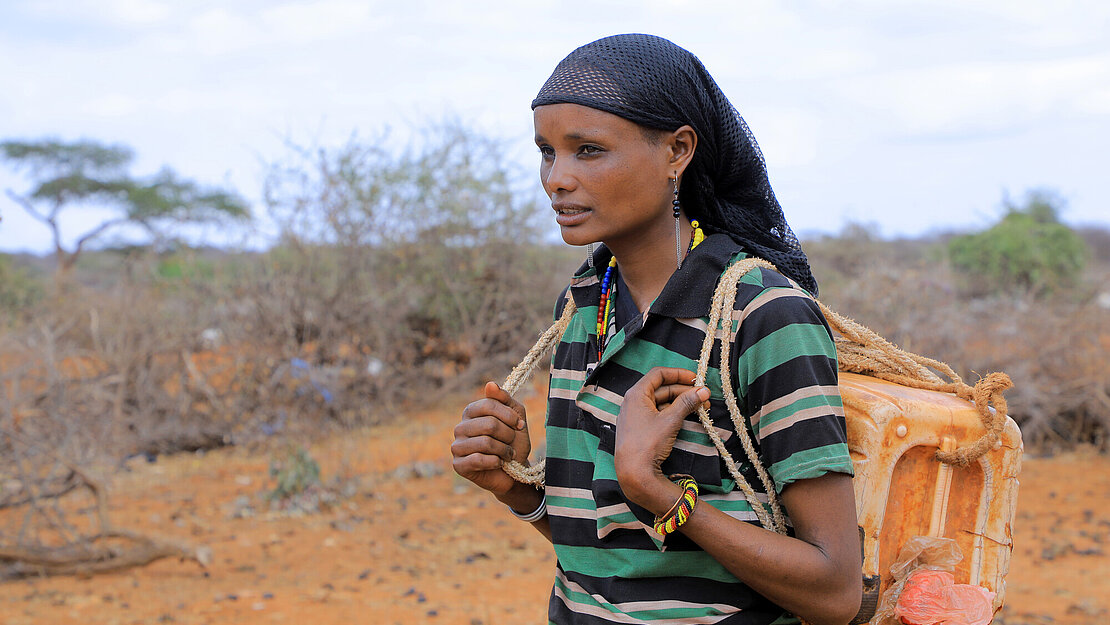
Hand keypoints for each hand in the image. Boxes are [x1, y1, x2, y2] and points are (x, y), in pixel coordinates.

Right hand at [451, 381, 531, 495]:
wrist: (514, 472)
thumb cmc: (513, 443)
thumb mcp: (515, 417)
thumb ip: (505, 399)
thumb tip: (490, 384)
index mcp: (471, 412)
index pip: (488, 405)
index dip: (508, 416)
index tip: (520, 425)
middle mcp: (460, 427)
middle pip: (489, 424)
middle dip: (508, 435)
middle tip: (512, 443)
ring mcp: (457, 446)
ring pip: (485, 443)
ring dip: (504, 450)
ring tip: (507, 455)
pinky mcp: (458, 465)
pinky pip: (478, 459)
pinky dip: (495, 462)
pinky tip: (498, 463)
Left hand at [614, 367, 709, 511]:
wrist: (634, 472)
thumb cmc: (648, 443)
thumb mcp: (670, 420)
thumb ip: (687, 402)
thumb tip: (703, 390)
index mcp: (636, 394)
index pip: (658, 374)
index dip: (678, 374)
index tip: (695, 378)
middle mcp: (633, 402)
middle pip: (661, 388)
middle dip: (684, 391)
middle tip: (703, 396)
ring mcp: (635, 415)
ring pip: (661, 402)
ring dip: (681, 402)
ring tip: (700, 407)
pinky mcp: (640, 428)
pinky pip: (658, 414)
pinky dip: (673, 412)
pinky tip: (687, 415)